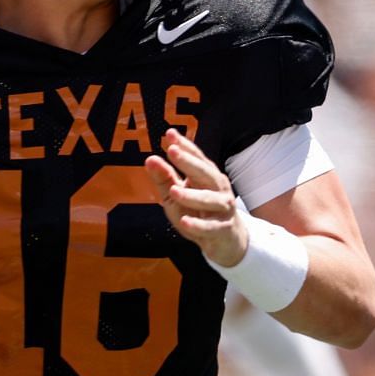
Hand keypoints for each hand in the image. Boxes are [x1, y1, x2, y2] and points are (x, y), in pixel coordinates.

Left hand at [144, 128, 246, 267]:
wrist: (224, 241)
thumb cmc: (198, 213)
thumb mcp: (176, 196)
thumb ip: (164, 178)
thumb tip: (150, 159)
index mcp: (206, 176)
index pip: (196, 158)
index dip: (184, 146)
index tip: (170, 134)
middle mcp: (218, 188)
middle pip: (205, 172)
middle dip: (189, 162)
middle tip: (172, 151)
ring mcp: (222, 208)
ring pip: (210, 199)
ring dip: (192, 195)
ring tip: (174, 191)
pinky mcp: (223, 228)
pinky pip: (210, 227)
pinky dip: (198, 225)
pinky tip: (185, 222)